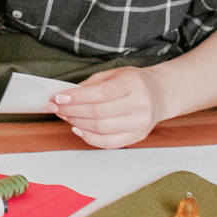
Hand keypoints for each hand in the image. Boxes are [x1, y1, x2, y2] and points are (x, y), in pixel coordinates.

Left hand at [49, 67, 166, 148]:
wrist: (160, 94)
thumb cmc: (133, 82)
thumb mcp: (114, 74)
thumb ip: (91, 84)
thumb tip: (66, 96)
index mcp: (133, 84)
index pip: (101, 93)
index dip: (77, 97)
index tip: (59, 97)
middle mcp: (140, 105)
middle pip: (99, 113)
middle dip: (73, 111)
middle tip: (57, 107)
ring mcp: (140, 123)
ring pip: (102, 129)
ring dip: (78, 123)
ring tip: (65, 116)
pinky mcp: (138, 136)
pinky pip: (109, 143)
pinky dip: (89, 138)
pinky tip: (78, 129)